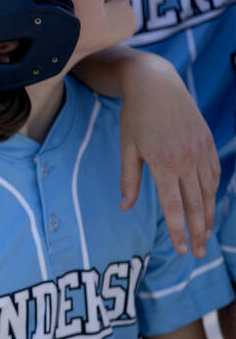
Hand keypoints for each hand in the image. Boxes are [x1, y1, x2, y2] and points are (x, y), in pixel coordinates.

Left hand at [117, 55, 218, 256]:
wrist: (157, 85)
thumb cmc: (135, 117)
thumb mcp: (127, 148)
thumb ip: (129, 180)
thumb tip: (124, 208)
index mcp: (164, 164)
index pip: (174, 206)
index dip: (178, 230)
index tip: (180, 249)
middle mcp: (187, 160)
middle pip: (196, 205)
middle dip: (198, 232)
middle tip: (197, 254)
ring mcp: (201, 151)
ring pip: (209, 191)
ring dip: (209, 216)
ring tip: (206, 235)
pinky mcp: (208, 143)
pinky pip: (214, 173)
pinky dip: (214, 192)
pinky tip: (210, 205)